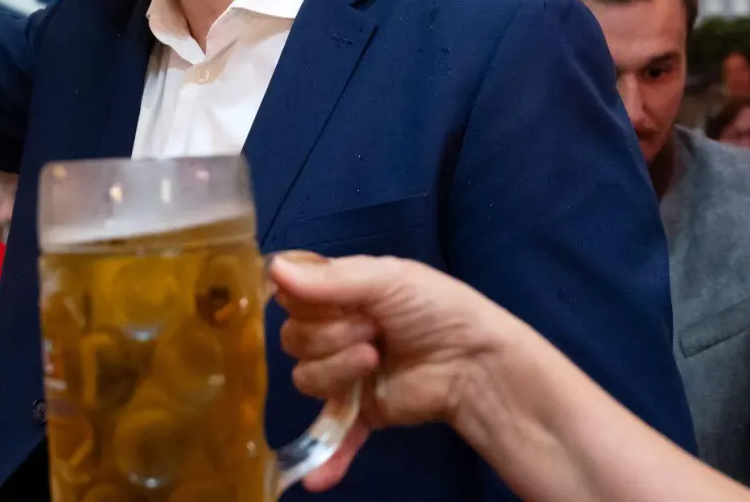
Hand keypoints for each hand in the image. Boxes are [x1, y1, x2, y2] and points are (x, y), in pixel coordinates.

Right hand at [269, 253, 509, 490]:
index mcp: (339, 295)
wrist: (477, 364)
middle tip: (371, 331)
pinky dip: (325, 458)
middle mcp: (334, 333)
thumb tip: (273, 268)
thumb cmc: (436, 309)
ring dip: (337, 368)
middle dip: (327, 334)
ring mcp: (343, 375)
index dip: (298, 301)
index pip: (289, 298)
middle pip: (292, 338)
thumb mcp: (389, 278)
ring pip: (304, 377)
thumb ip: (331, 278)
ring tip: (375, 360)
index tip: (316, 300)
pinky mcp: (357, 412)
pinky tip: (316, 479)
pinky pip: (329, 434)